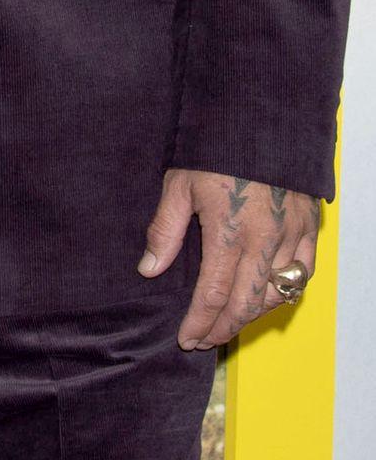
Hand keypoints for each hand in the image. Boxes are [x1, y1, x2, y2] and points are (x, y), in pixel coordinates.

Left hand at [138, 168, 320, 349]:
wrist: (259, 118)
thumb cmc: (214, 150)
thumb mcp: (179, 185)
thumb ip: (165, 231)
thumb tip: (149, 270)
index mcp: (229, 233)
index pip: (213, 295)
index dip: (199, 323)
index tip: (186, 339)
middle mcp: (265, 240)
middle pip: (245, 304)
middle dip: (223, 328)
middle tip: (204, 341)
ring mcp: (291, 234)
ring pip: (275, 294)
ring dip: (251, 314)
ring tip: (228, 323)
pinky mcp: (309, 226)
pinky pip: (302, 273)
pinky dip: (284, 291)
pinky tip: (266, 298)